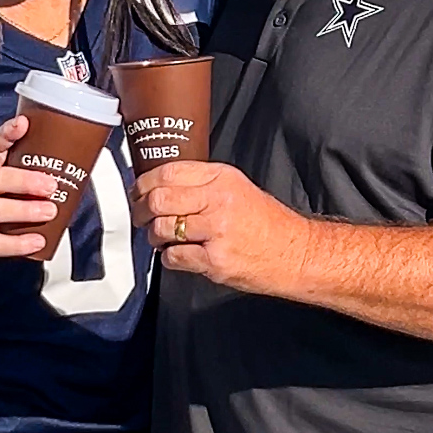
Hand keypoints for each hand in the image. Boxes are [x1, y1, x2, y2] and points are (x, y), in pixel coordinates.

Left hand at [131, 160, 310, 293]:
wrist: (295, 252)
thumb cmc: (267, 223)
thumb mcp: (237, 188)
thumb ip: (202, 184)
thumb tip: (161, 186)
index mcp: (221, 178)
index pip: (168, 172)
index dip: (144, 183)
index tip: (137, 191)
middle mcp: (218, 200)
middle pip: (159, 199)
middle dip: (141, 210)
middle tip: (140, 217)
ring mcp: (216, 231)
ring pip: (162, 229)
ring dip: (154, 236)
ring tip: (161, 238)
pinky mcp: (215, 259)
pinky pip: (174, 256)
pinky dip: (169, 258)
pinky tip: (178, 255)